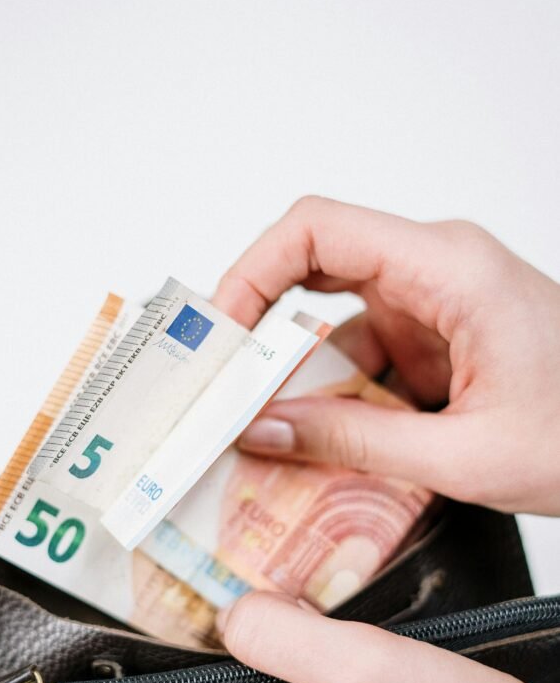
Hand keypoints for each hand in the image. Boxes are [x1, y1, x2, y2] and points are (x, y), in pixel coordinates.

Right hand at [212, 197, 559, 515]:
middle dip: (259, 329)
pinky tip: (320, 440)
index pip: (318, 229)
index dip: (250, 270)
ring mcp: (434, 300)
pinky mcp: (435, 334)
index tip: (217, 332)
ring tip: (267, 432)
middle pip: (312, 268)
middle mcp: (435, 268)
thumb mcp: (465, 453)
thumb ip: (354, 441)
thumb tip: (262, 429)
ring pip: (332, 319)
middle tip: (220, 385)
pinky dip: (334, 394)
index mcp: (449, 268)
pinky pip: (362, 351)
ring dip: (298, 375)